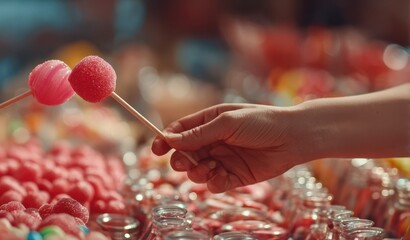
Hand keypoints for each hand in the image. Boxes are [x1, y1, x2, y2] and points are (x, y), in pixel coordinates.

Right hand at [151, 104, 308, 192]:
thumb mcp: (227, 123)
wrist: (294, 138)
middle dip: (179, 160)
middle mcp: (212, 141)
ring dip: (197, 172)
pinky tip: (221, 177)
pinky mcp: (234, 176)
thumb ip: (199, 134)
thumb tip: (170, 139)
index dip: (165, 140)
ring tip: (209, 169)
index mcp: (208, 122)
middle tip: (183, 162)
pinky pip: (214, 183)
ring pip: (196, 171)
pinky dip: (213, 182)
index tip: (155, 150)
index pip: (179, 131)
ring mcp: (222, 159)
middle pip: (184, 154)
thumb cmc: (261, 122)